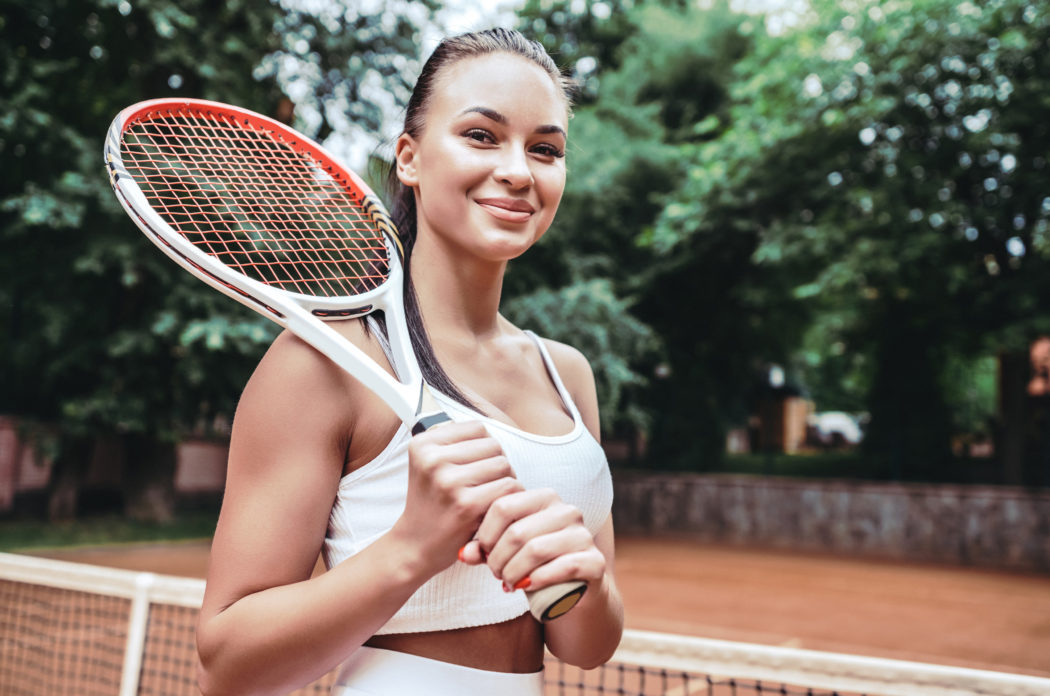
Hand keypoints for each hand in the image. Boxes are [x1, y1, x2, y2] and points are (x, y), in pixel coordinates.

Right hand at [390, 421, 522, 577]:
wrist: (415, 544)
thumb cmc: (431, 502)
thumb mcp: (428, 464)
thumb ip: (454, 442)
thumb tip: (488, 428)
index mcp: (422, 445)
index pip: (477, 428)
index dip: (485, 446)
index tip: (477, 465)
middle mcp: (432, 460)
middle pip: (493, 445)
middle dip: (497, 464)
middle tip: (486, 484)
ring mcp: (448, 482)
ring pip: (504, 465)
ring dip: (506, 480)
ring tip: (491, 495)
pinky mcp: (466, 504)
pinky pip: (508, 487)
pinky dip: (510, 498)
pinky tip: (495, 507)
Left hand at [461, 489, 605, 594]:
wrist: (574, 595)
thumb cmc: (535, 566)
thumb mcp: (505, 554)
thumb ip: (485, 549)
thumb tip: (464, 553)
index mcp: (544, 498)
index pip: (503, 505)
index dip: (486, 534)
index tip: (483, 553)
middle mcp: (566, 511)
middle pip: (517, 531)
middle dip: (498, 558)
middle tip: (496, 573)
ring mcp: (583, 535)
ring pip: (536, 550)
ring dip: (514, 572)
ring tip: (508, 582)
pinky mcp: (595, 561)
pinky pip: (562, 567)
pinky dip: (538, 580)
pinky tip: (528, 587)